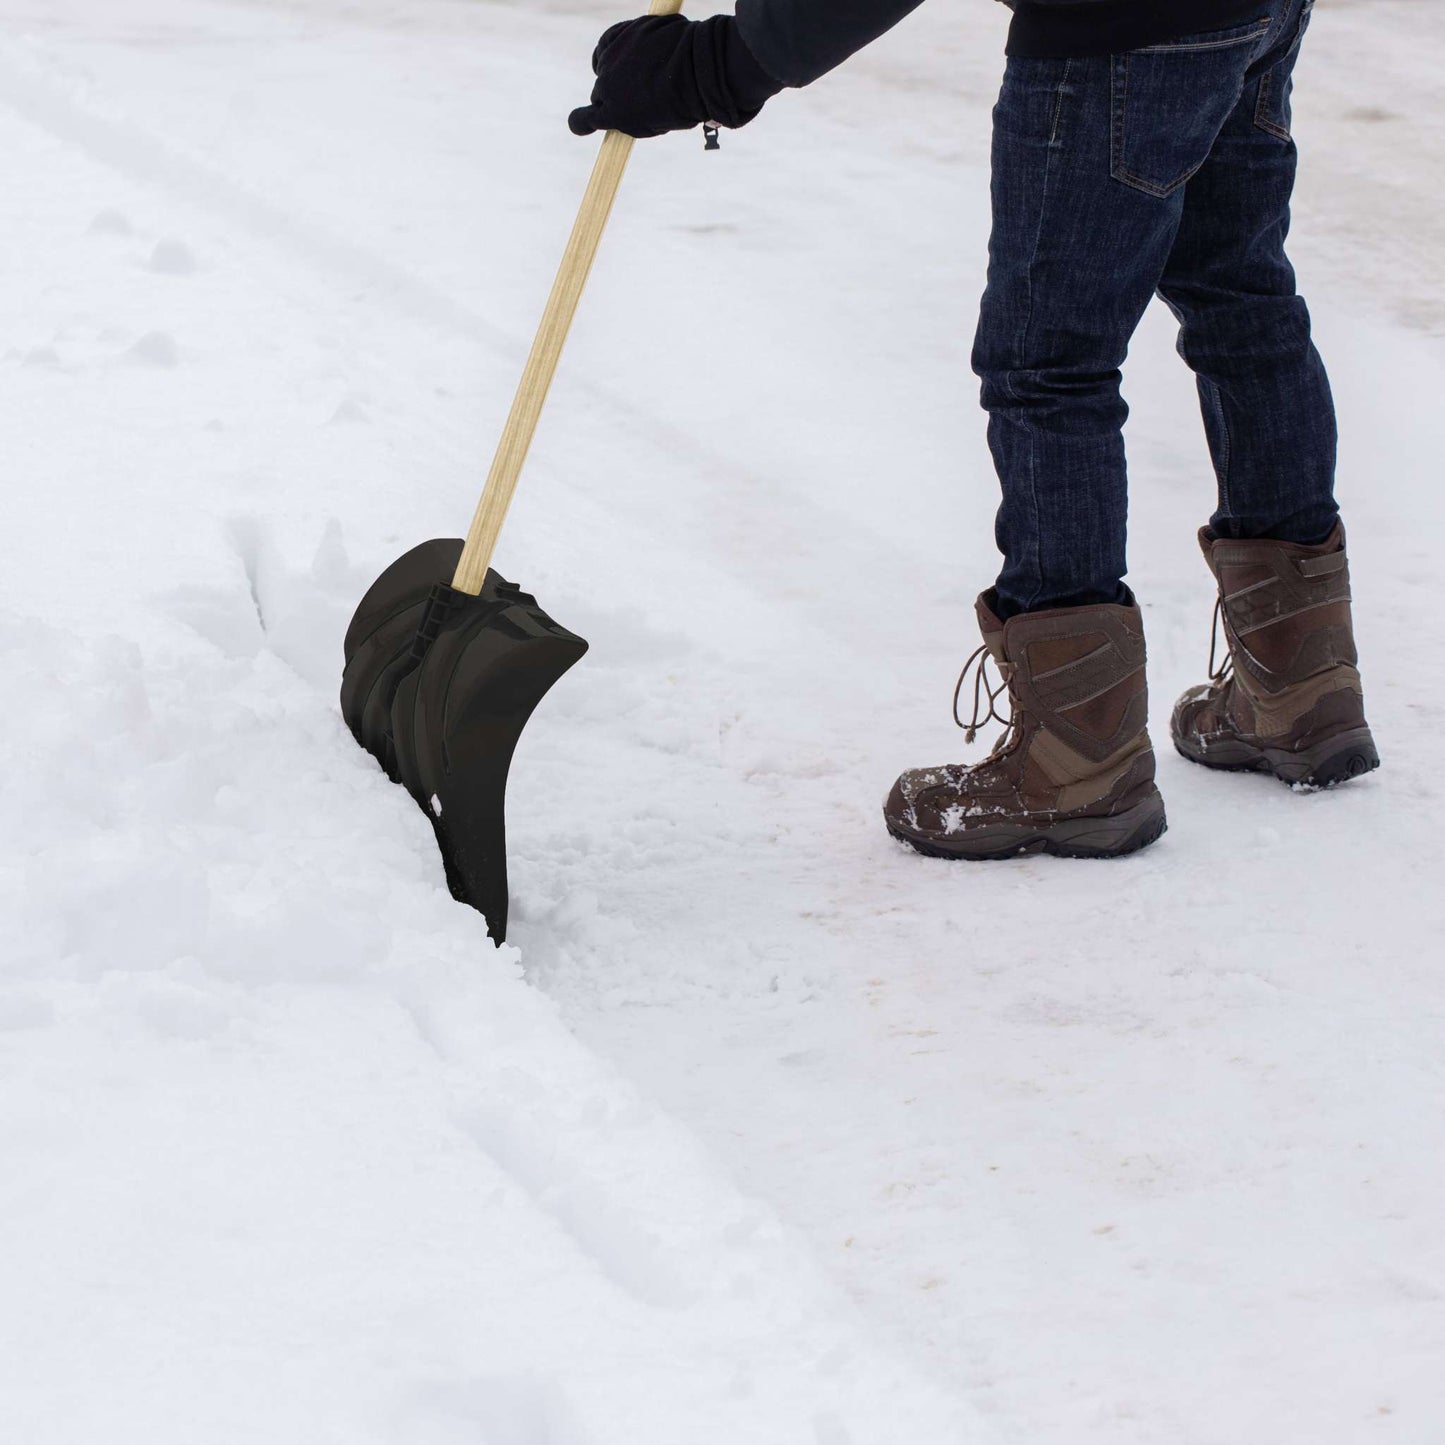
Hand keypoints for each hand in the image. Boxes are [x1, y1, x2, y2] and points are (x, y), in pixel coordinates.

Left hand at [568, 14, 780, 139]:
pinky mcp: (611, 109)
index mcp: (623, 35)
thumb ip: (669, 50)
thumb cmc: (701, 54)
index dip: (619, 67)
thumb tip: (689, 64)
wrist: (701, 71)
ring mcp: (607, 82)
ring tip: (640, 112)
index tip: (632, 76)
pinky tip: (576, 125)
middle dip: (622, 89)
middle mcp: (610, 57)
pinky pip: (587, 118)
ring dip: (616, 109)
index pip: (608, 52)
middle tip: (650, 98)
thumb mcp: (681, 42)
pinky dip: (581, 122)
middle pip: (606, 79)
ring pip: (602, 100)